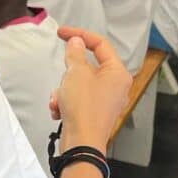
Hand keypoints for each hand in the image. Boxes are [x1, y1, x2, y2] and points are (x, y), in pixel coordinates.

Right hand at [50, 27, 132, 153]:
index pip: (100, 44)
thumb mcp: (76, 73)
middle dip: (69, 72)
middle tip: (62, 76)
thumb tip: (76, 42)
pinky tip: (59, 110)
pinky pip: (78, 98)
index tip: (61, 33)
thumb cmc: (84, 108)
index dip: (79, 34)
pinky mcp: (95, 113)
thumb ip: (75, 53)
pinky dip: (65, 101)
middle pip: (88, 65)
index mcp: (118, 73)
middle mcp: (117, 86)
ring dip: (64, 89)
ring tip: (59, 99)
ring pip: (80, 83)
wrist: (82, 144)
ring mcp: (107, 101)